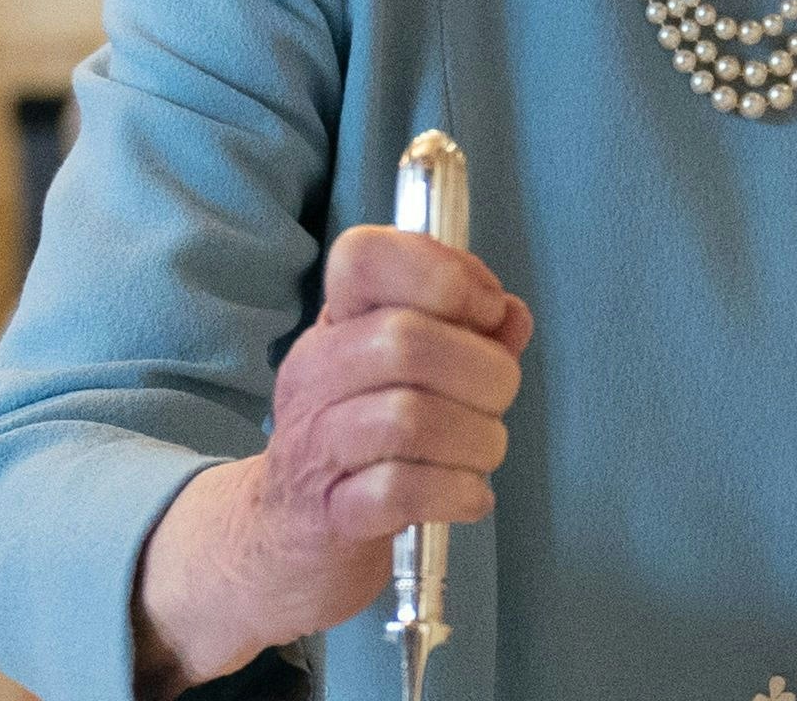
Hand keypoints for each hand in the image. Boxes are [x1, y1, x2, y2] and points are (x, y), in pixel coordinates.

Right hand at [136, 226, 532, 692]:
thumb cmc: (361, 444)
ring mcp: (315, 445)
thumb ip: (467, 336)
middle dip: (484, 370)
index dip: (442, 271)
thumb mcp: (407, 375)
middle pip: (405, 340)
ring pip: (410, 418)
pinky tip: (469, 497)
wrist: (285, 539)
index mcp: (336, 325)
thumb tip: (511, 316)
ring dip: (478, 438)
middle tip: (497, 400)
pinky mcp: (330, 514)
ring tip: (484, 452)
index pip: (364, 256)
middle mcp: (315, 373)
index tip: (486, 310)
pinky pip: (402, 491)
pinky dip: (457, 493)